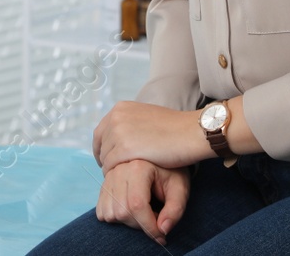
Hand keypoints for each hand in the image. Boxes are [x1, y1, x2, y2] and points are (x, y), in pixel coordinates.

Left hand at [94, 100, 208, 174]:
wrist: (190, 132)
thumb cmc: (175, 127)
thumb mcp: (147, 116)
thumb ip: (131, 123)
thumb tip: (122, 135)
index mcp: (120, 108)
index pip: (100, 132)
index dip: (102, 148)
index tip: (107, 160)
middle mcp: (116, 118)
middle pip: (101, 146)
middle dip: (107, 160)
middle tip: (116, 173)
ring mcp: (119, 133)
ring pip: (105, 158)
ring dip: (112, 169)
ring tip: (123, 179)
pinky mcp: (125, 149)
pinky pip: (111, 167)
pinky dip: (116, 175)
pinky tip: (126, 181)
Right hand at [96, 159, 190, 246]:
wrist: (160, 157)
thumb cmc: (171, 175)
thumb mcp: (180, 190)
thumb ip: (175, 210)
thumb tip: (162, 230)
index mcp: (139, 167)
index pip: (137, 205)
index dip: (149, 227)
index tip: (161, 236)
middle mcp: (119, 169)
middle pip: (123, 212)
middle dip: (140, 225)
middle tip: (155, 219)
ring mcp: (108, 177)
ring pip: (111, 214)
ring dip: (128, 223)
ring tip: (143, 213)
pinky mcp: (103, 185)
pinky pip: (102, 212)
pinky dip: (116, 219)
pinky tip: (130, 211)